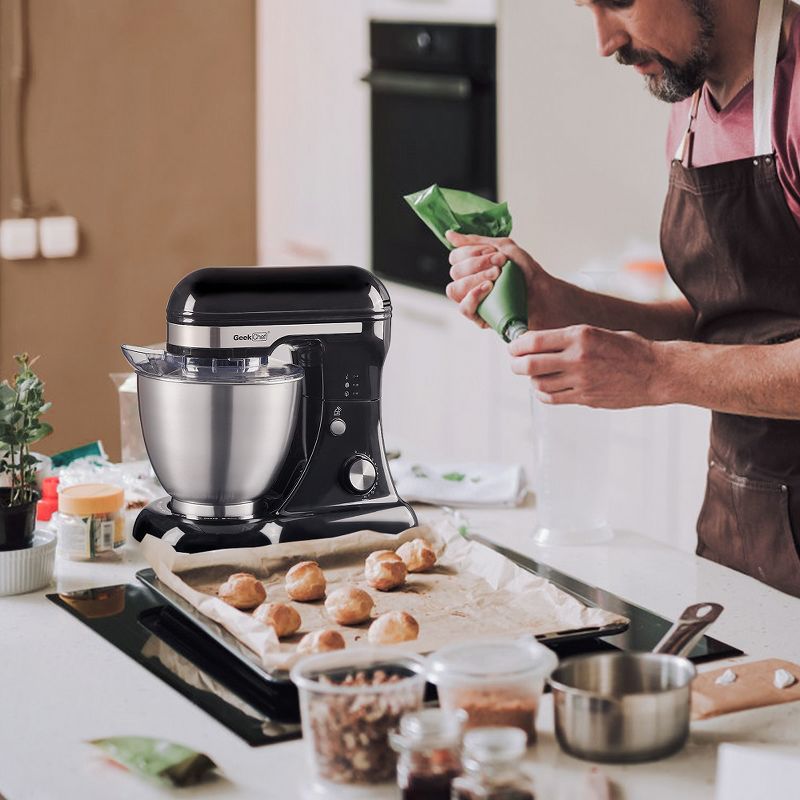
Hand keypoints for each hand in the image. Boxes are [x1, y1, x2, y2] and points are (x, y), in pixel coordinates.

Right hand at [444, 230, 543, 327]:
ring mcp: (473, 301)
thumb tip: (449, 235)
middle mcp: (469, 283)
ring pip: (455, 289)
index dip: (471, 253)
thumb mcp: (503, 247)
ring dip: (475, 279)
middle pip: (454, 272)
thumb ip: (475, 241)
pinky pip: (464, 308)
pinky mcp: (479, 317)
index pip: (455, 257)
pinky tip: (487, 288)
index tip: (493, 252)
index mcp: (472, 267)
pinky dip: (473, 296)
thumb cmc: (525, 271)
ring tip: (496, 276)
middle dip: (476, 265)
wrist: (543, 292)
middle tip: (498, 265)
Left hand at [508, 325, 660, 407]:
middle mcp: (578, 358)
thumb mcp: (599, 332)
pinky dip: (543, 394)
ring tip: (534, 375)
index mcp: (580, 336)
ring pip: (539, 384)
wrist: (657, 372)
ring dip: (531, 380)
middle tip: (515, 363)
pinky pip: (553, 398)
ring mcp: (581, 380)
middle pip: (530, 365)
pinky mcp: (586, 398)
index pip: (534, 341)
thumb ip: (570, 338)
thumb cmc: (630, 348)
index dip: (517, 345)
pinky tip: (545, 388)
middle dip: (516, 364)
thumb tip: (540, 345)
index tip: (513, 347)